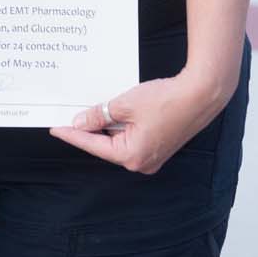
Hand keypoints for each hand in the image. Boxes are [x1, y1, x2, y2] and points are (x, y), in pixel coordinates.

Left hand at [50, 73, 228, 175]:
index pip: (93, 146)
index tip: (56, 128)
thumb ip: (99, 115)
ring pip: (119, 141)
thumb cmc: (167, 100)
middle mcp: (142, 163)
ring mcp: (152, 156)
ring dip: (106, 126)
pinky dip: (121, 126)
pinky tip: (112, 111)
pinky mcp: (159, 145)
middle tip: (69, 116)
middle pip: (106, 146)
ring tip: (89, 110)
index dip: (73, 135)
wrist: (201, 94)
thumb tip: (81, 121)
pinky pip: (132, 138)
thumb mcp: (125, 105)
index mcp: (132, 156)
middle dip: (89, 130)